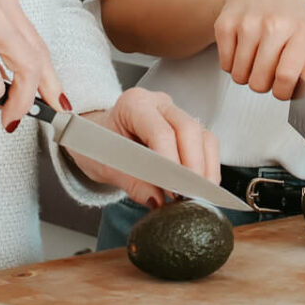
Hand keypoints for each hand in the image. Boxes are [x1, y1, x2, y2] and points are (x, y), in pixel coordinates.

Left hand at [71, 88, 221, 208]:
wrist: (97, 137)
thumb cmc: (100, 144)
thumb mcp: (106, 166)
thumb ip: (132, 183)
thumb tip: (157, 200)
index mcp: (134, 104)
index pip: (161, 132)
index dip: (171, 163)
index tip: (174, 189)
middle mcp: (159, 103)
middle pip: (189, 129)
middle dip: (193, 166)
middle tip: (190, 195)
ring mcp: (176, 113)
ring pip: (203, 136)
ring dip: (206, 168)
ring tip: (199, 195)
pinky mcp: (187, 128)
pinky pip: (206, 144)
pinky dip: (207, 166)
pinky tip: (201, 187)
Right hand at [212, 0, 304, 100]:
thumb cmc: (287, 13)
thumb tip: (303, 95)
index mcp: (300, 31)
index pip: (286, 76)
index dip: (282, 92)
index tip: (281, 89)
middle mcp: (273, 25)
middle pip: (259, 82)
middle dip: (262, 84)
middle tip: (266, 70)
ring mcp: (247, 24)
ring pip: (239, 76)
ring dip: (246, 74)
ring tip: (255, 58)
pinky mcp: (224, 24)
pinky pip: (224, 65)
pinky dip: (232, 63)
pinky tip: (242, 48)